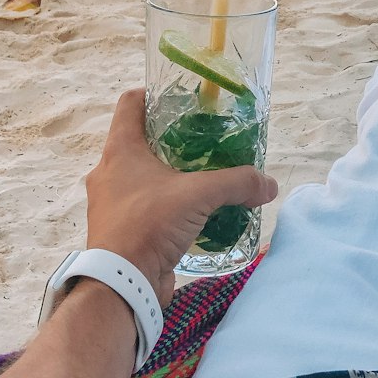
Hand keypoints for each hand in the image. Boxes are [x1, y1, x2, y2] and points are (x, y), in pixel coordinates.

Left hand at [85, 91, 277, 306]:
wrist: (121, 283)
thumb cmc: (149, 224)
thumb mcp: (199, 195)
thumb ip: (237, 183)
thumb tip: (268, 184)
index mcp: (119, 150)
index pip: (130, 103)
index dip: (155, 94)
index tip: (184, 99)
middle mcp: (109, 172)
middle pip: (140, 140)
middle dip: (172, 139)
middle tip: (204, 141)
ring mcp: (111, 202)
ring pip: (142, 176)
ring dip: (169, 176)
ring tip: (202, 179)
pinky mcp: (120, 230)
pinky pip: (145, 207)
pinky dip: (166, 206)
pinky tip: (192, 214)